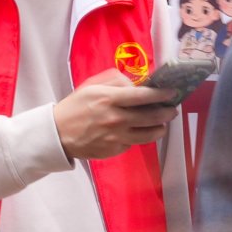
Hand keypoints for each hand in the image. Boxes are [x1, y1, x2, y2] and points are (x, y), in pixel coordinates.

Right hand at [51, 74, 172, 163]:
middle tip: (172, 110)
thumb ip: (116, 81)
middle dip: (167, 113)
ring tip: (162, 123)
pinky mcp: (115, 150)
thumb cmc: (76, 106)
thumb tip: (138, 84)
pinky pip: (134, 142)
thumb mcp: (92, 86)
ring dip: (160, 128)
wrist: (58, 133)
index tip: (173, 92)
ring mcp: (116, 137)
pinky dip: (139, 136)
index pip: (144, 96)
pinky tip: (138, 131)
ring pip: (149, 135)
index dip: (162, 94)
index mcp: (110, 99)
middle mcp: (116, 119)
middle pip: (152, 117)